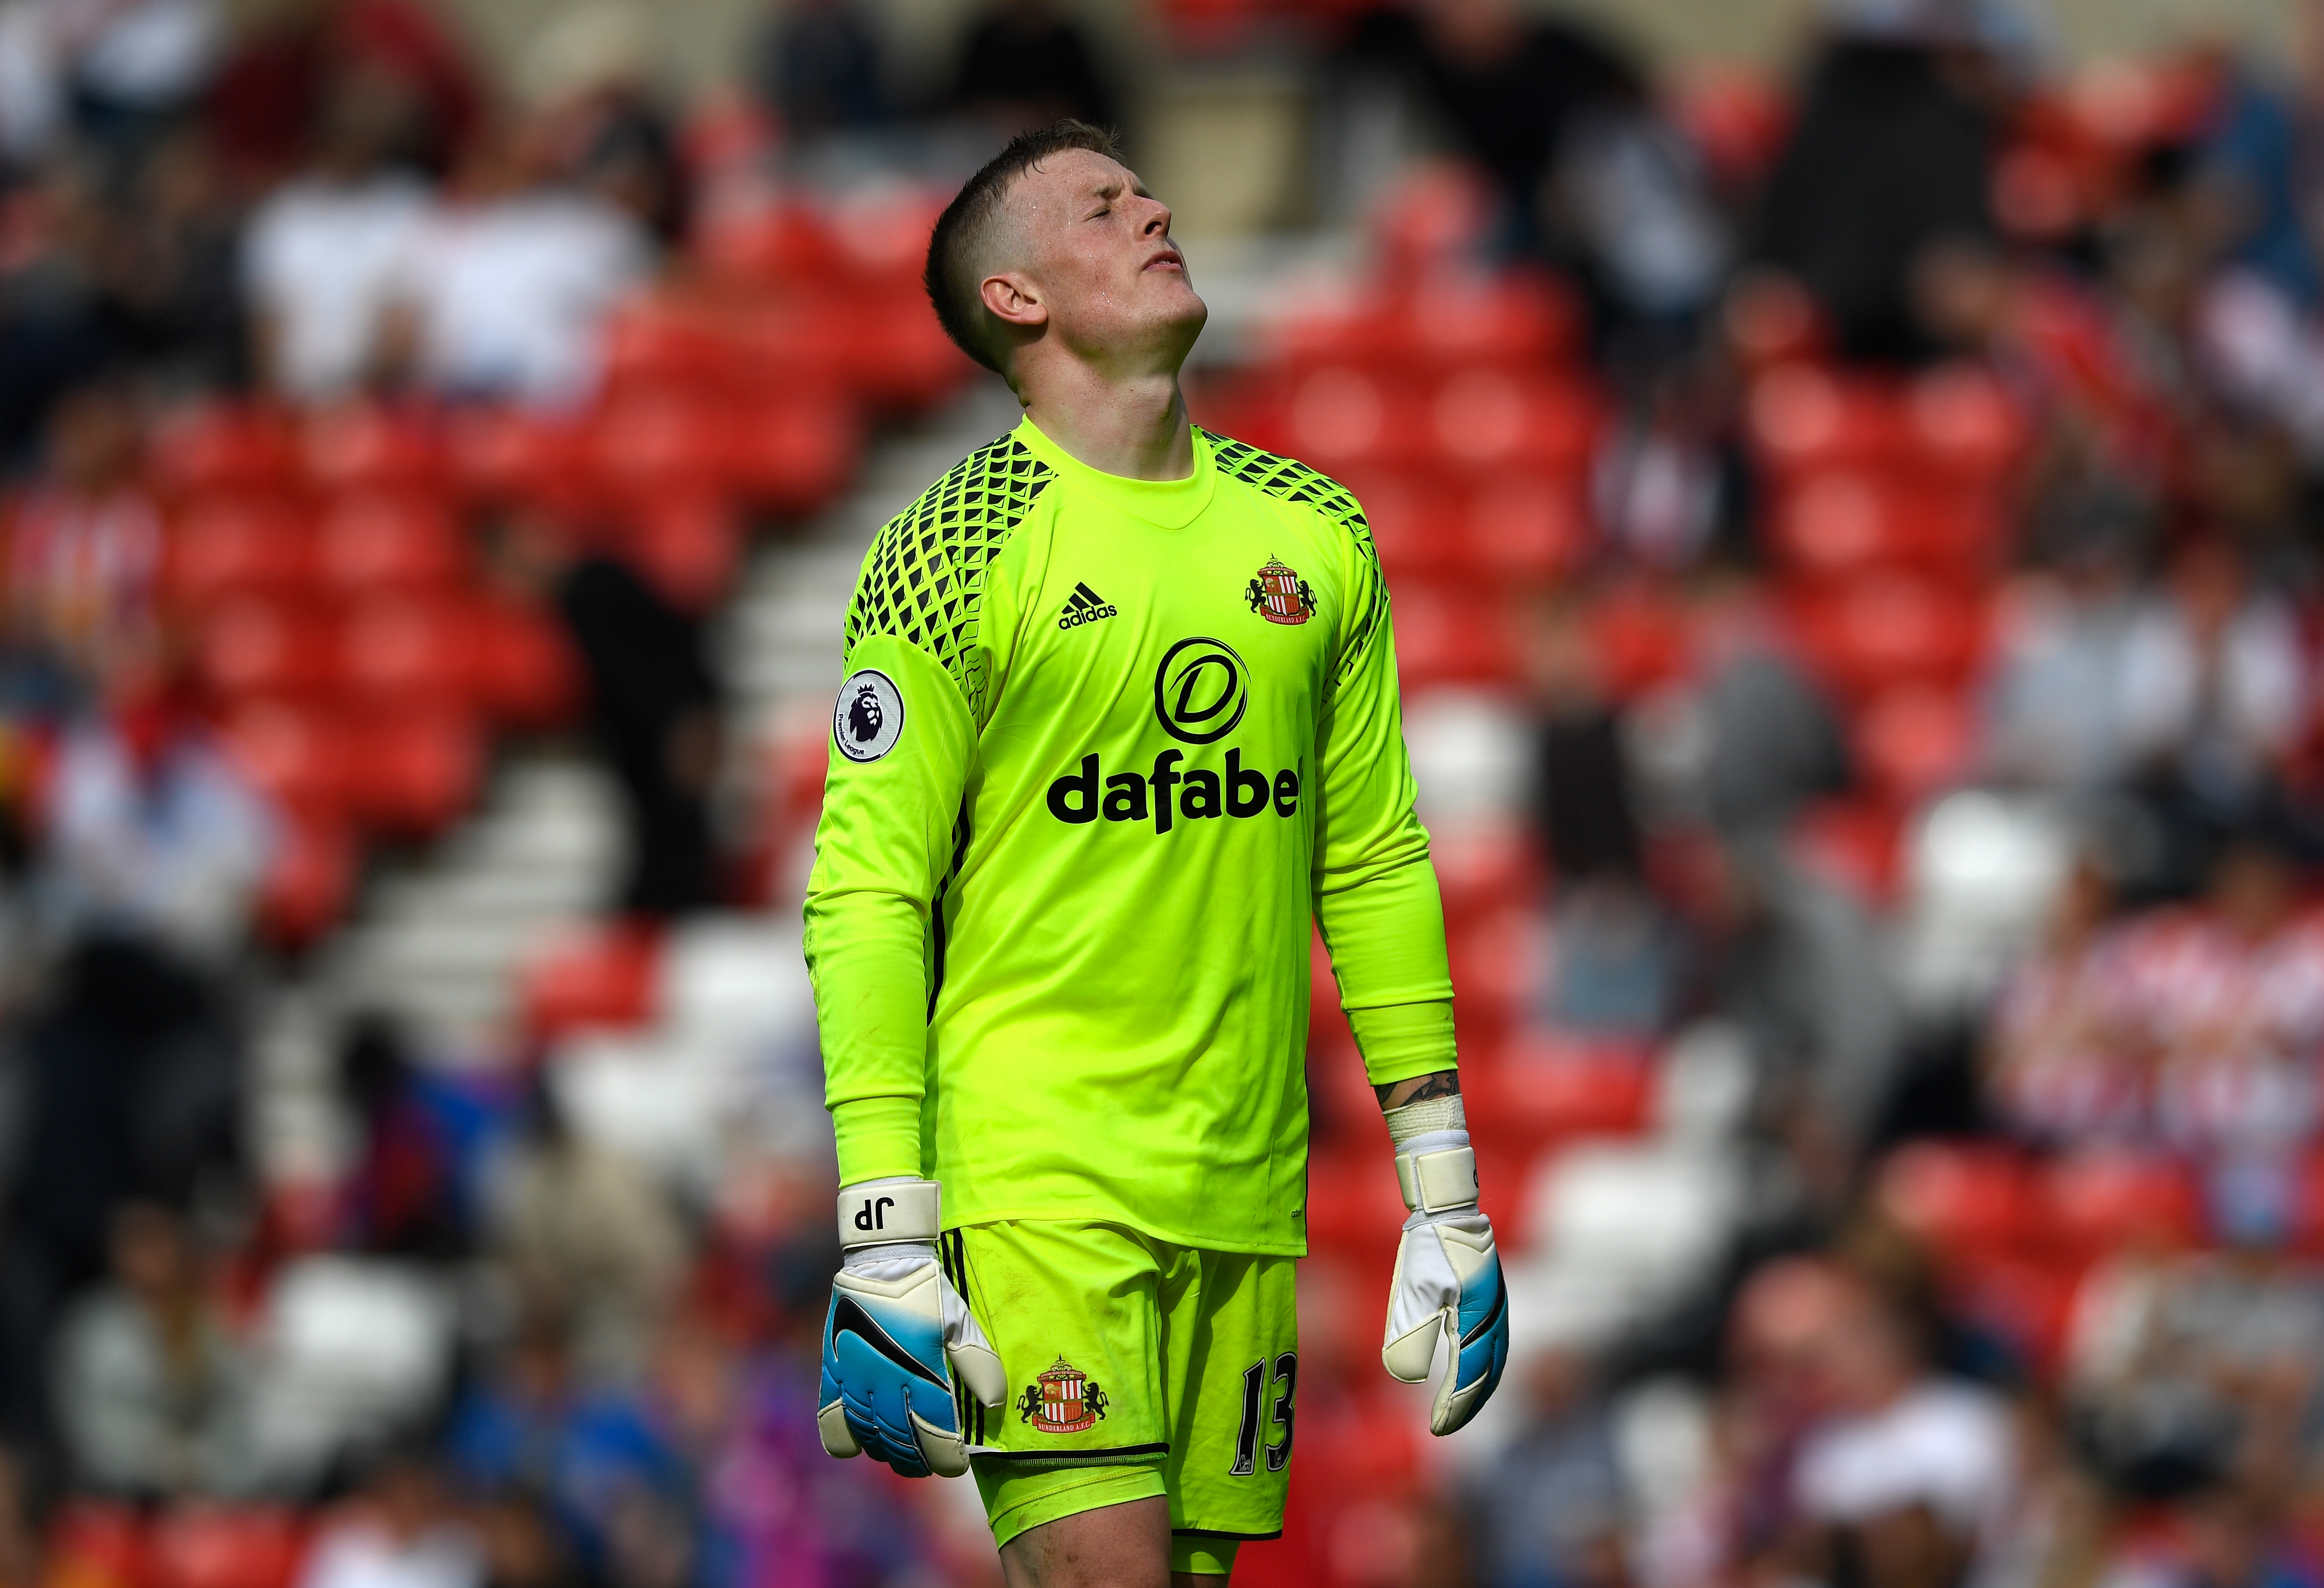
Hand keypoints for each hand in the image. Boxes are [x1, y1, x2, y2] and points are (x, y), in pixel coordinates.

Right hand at [818, 1180, 1006, 1475]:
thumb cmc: (929, 1292)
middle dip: (918, 1460)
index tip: (954, 1464)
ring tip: (901, 1455)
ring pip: (869, 1435)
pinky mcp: (833, 1371)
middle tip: (929, 1462)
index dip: (946, 1459)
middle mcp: (886, 1380)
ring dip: (887, 1452)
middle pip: (901, 1442)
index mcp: (923, 1371)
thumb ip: (978, 1364)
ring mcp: (855, 1377)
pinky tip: (861, 1444)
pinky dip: (846, 1439)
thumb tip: (995, 1403)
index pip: (935, 1434)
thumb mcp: (960, 1322)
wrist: (884, 1259)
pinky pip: (831, 1420)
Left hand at [1378, 1122, 1507, 1435]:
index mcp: (1478, 1318)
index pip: (1469, 1376)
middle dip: (1469, 1404)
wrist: (1448, 1206)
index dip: (1454, 1406)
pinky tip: (1470, 1371)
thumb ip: (1410, 1335)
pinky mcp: (1491, 1298)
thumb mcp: (1413, 1290)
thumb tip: (1405, 1379)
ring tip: (1459, 1407)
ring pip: (1495, 1359)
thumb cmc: (1427, 1246)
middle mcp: (1495, 1317)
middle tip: (1445, 1426)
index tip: (1436, 1430)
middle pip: (1489, 1374)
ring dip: (1480, 1387)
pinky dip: (1484, 1365)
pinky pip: (1493, 1342)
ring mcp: (1497, 1306)